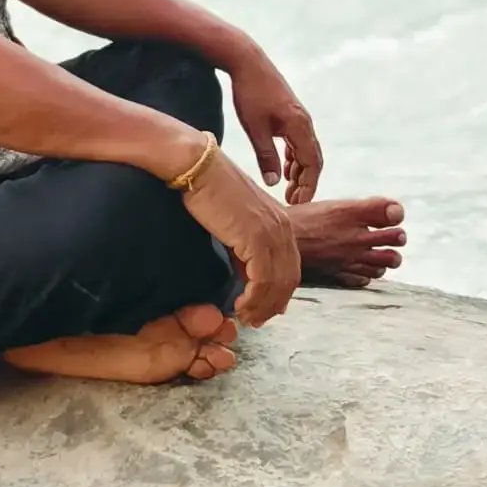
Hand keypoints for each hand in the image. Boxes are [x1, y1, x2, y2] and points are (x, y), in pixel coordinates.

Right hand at [180, 148, 300, 327]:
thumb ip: (245, 247)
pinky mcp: (257, 238)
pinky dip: (253, 299)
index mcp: (280, 221)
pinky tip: (240, 306)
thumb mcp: (235, 221)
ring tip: (245, 318)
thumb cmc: (209, 189)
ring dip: (262, 306)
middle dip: (272, 305)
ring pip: (277, 283)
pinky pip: (262, 279)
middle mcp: (282, 227)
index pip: (289, 266)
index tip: (263, 309)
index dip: (278, 293)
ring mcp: (272, 232)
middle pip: (289, 279)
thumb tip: (247, 275)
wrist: (197, 166)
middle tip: (255, 320)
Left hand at [224, 41, 322, 204]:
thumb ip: (266, 156)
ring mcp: (299, 117)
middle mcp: (305, 122)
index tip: (298, 203)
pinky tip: (285, 167)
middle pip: (313, 159)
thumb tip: (274, 183)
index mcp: (300, 127)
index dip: (308, 186)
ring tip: (288, 188)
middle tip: (294, 202)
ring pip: (306, 150)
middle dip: (306, 182)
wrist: (248, 61)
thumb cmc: (250, 93)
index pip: (312, 165)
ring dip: (300, 170)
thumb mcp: (254, 128)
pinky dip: (294, 156)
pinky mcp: (290, 112)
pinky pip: (298, 140)